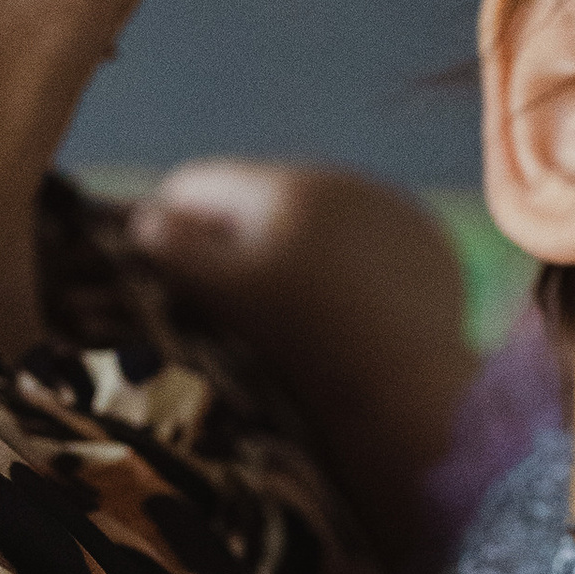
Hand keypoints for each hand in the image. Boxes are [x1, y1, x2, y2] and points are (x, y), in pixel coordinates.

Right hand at [131, 160, 474, 573]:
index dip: (166, 224)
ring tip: (284, 307)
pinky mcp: (430, 247)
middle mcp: (341, 180)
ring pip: (317, 220)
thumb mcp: (223, 296)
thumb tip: (144, 219)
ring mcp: (393, 211)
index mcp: (281, 185)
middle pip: (259, 198)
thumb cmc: (303, 346)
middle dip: (235, 236)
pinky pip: (370, 246)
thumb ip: (174, 250)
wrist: (408, 393)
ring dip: (295, 249)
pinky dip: (351, 271)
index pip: (196, 183)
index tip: (156, 267)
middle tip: (219, 296)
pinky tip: (343, 314)